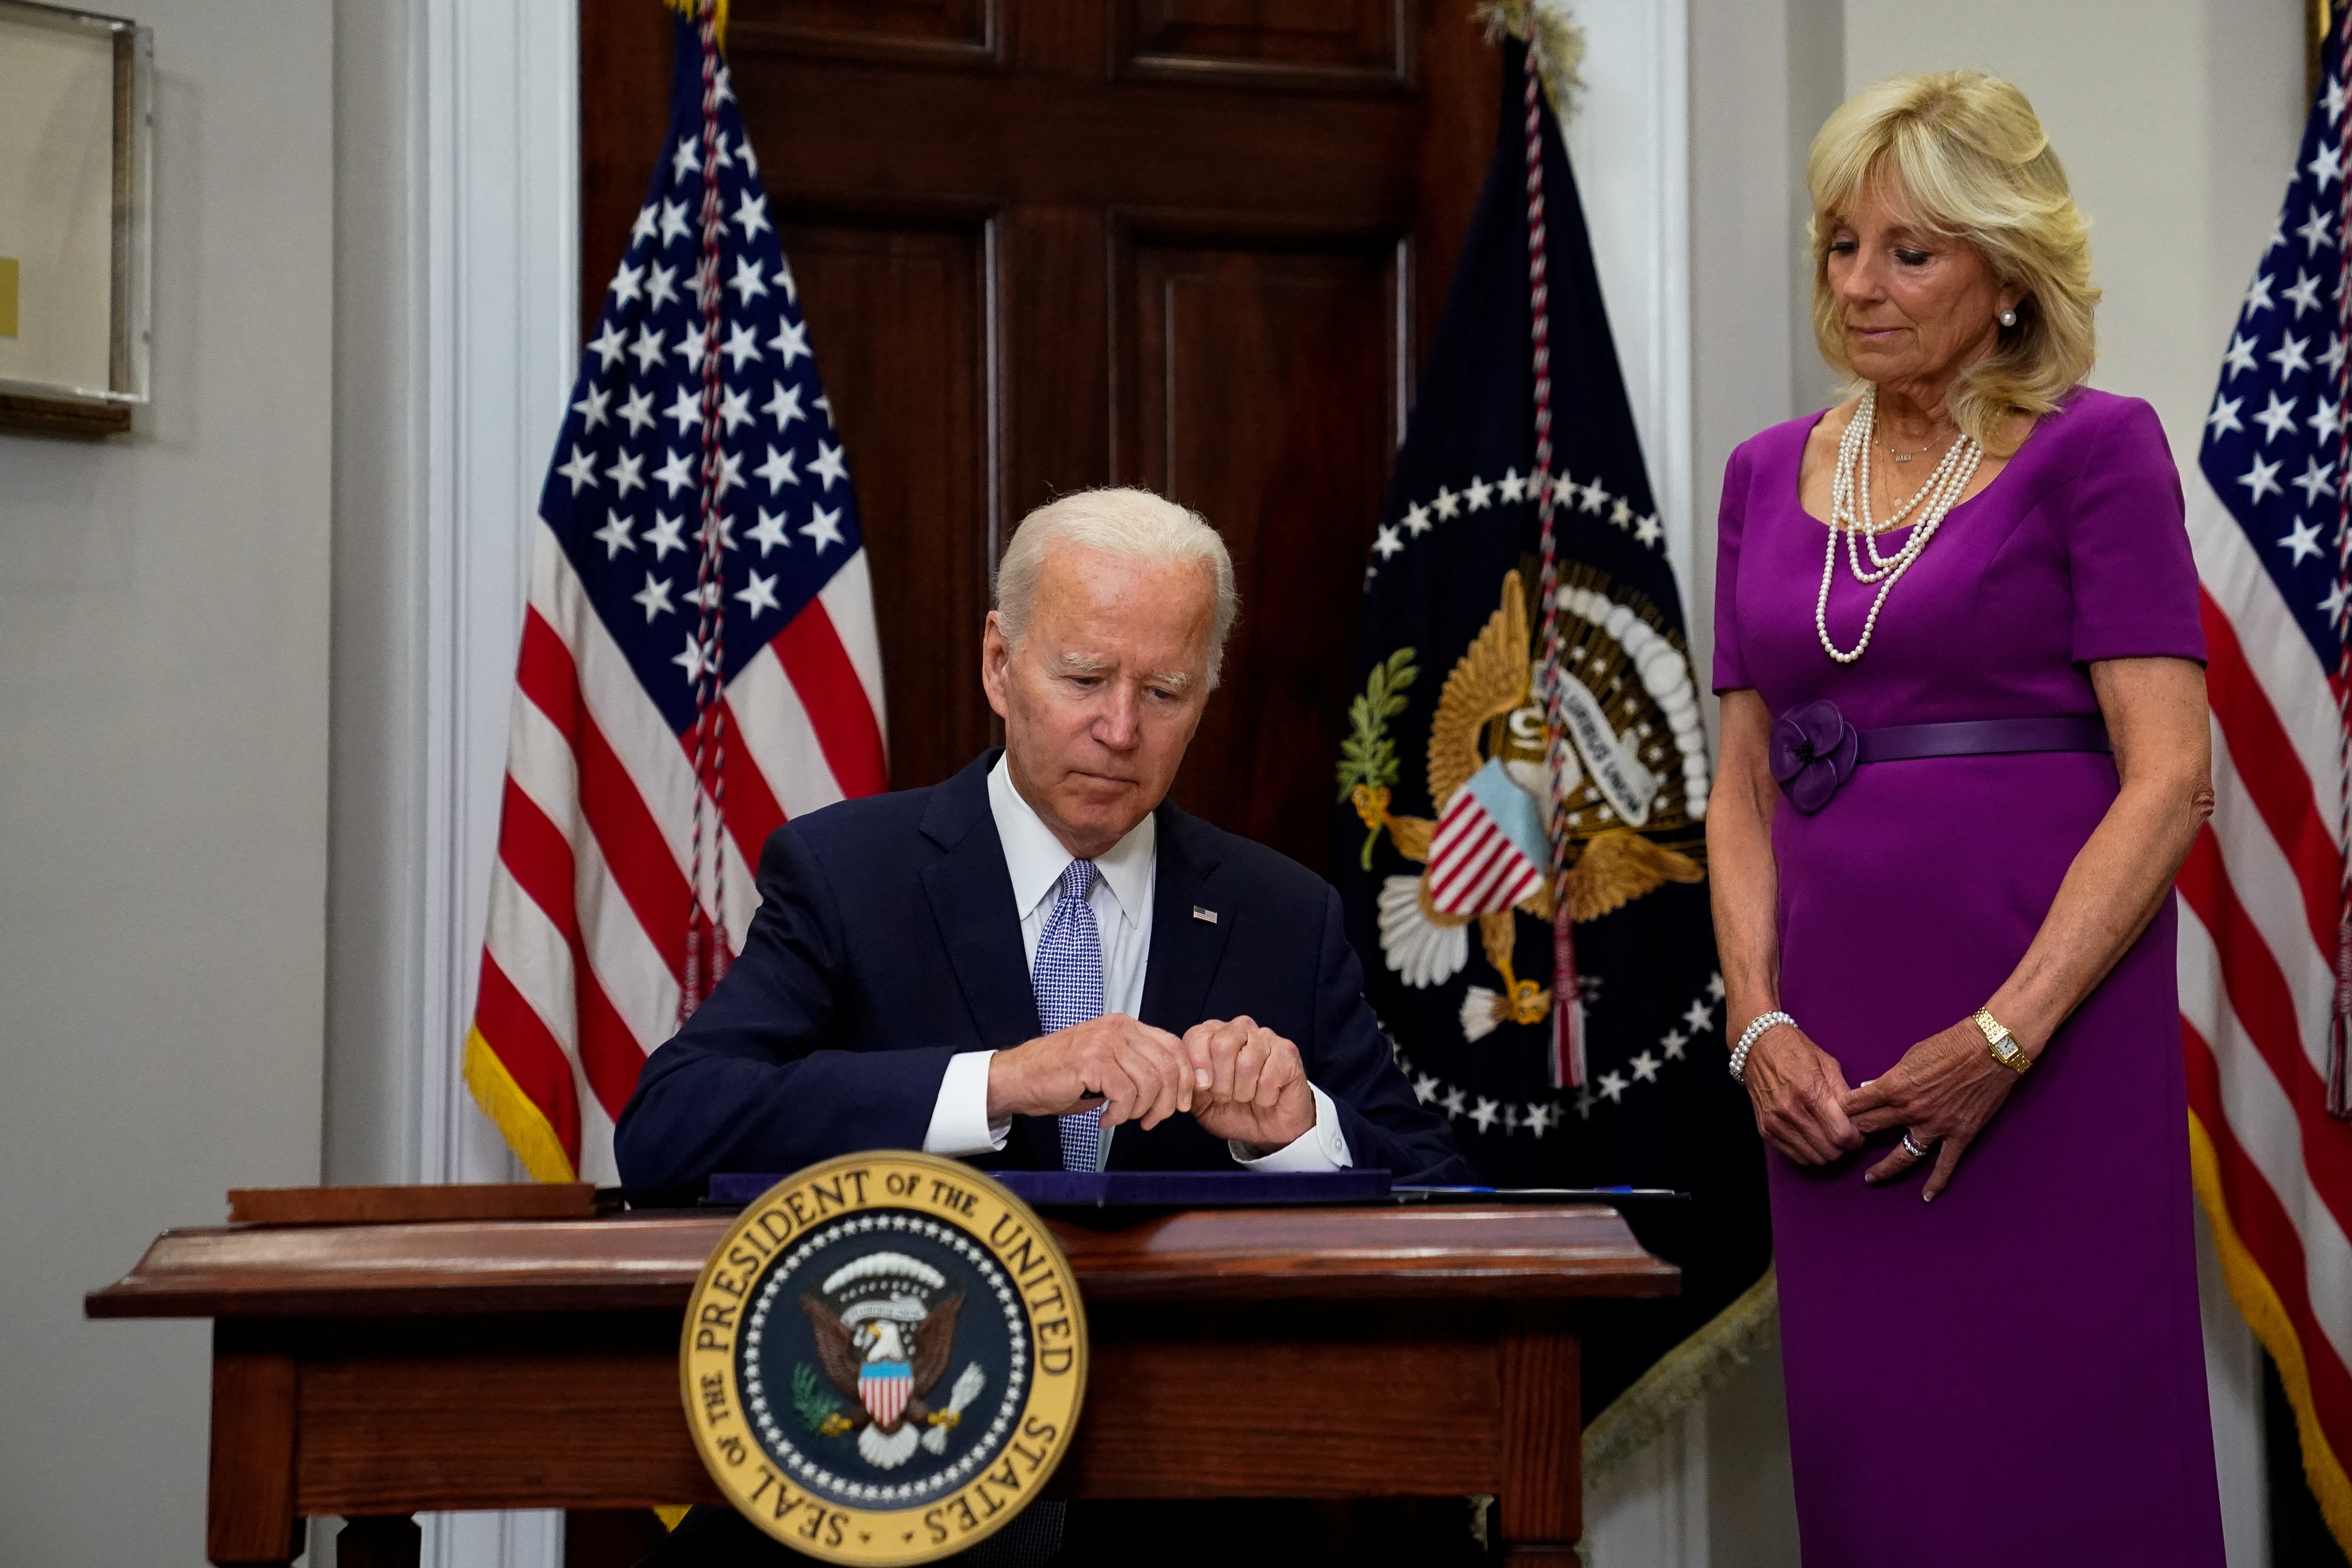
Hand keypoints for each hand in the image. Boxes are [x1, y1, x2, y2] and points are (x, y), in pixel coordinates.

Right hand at [985, 1014, 1192, 1130]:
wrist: (1018, 1077)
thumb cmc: (1061, 1076)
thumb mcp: (1107, 1064)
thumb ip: (1137, 1067)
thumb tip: (1173, 1091)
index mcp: (1126, 1026)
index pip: (1174, 1047)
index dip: (1186, 1078)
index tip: (1185, 1104)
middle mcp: (1118, 1028)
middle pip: (1168, 1066)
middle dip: (1167, 1102)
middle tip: (1150, 1121)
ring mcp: (1104, 1042)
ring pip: (1150, 1082)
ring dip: (1141, 1111)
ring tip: (1122, 1119)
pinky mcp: (1092, 1061)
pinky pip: (1126, 1094)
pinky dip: (1121, 1115)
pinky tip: (1106, 1120)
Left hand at [1179, 1015, 1315, 1153]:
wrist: (1267, 1129)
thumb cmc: (1233, 1110)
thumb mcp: (1201, 1102)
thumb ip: (1188, 1085)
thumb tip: (1188, 1076)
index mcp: (1214, 1034)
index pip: (1198, 1035)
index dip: (1197, 1064)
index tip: (1202, 1088)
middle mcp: (1240, 1028)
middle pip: (1222, 1045)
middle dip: (1221, 1082)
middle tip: (1226, 1097)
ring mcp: (1266, 1037)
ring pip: (1247, 1062)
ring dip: (1243, 1091)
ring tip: (1247, 1097)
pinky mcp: (1288, 1052)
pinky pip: (1269, 1077)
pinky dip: (1264, 1097)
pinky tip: (1267, 1097)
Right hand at [1740, 1018, 1863, 1164]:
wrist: (1758, 1046)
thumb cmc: (1796, 1051)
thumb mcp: (1827, 1063)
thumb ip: (1843, 1093)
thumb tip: (1858, 1119)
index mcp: (1810, 1091)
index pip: (1841, 1134)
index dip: (1855, 1139)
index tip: (1857, 1133)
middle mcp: (1790, 1110)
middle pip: (1829, 1150)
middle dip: (1843, 1146)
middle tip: (1843, 1133)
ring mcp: (1775, 1122)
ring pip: (1813, 1158)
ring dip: (1826, 1151)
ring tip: (1827, 1136)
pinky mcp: (1765, 1130)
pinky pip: (1795, 1156)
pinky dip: (1808, 1152)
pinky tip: (1811, 1138)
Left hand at [1838, 1019, 2022, 1199]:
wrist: (1991, 1048)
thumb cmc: (1949, 1045)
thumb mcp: (1910, 1056)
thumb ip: (1889, 1077)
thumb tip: (1869, 1089)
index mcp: (1895, 1086)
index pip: (1855, 1105)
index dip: (1842, 1111)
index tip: (1834, 1116)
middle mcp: (1911, 1110)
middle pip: (1871, 1129)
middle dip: (1854, 1136)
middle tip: (1844, 1145)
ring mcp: (1936, 1126)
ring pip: (1902, 1156)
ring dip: (1883, 1169)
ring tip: (1870, 1178)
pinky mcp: (1960, 1135)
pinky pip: (1944, 1165)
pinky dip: (1935, 1183)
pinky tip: (1926, 1196)